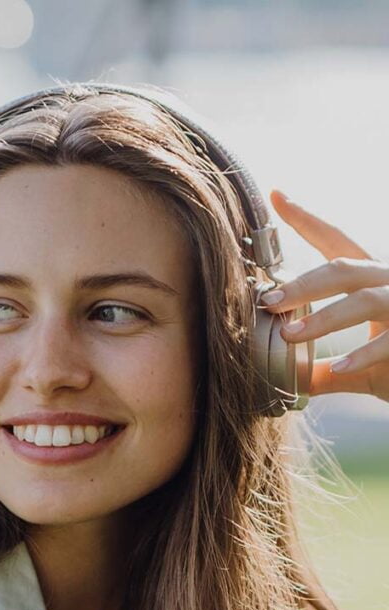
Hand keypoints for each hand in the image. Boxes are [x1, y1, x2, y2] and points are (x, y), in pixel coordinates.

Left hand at [260, 190, 388, 403]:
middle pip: (344, 269)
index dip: (306, 219)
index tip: (277, 195)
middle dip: (304, 284)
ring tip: (290, 335)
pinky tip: (339, 366)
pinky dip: (363, 354)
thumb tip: (285, 382)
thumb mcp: (358, 369)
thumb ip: (323, 372)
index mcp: (372, 280)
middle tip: (268, 301)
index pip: (336, 242)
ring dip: (325, 318)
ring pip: (365, 300)